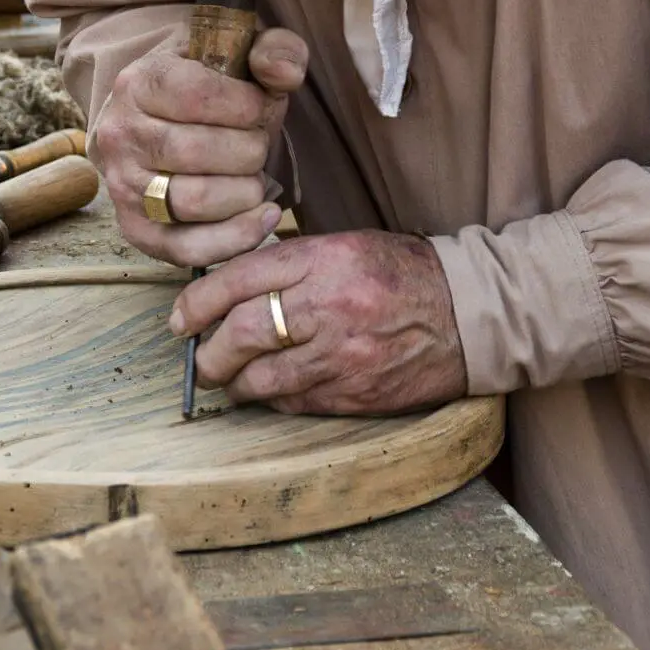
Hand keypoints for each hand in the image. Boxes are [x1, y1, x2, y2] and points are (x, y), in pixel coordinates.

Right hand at [91, 28, 309, 267]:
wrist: (155, 124)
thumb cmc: (207, 91)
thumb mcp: (238, 56)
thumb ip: (274, 50)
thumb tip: (286, 73)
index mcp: (139, 82)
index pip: (199, 95)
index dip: (247, 105)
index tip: (259, 107)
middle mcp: (121, 135)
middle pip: (198, 151)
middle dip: (249, 150)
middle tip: (257, 146)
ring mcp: (124, 186)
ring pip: (195, 201)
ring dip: (245, 192)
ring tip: (254, 177)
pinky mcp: (138, 231)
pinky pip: (188, 248)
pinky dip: (236, 237)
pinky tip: (263, 216)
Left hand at [168, 230, 468, 414]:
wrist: (470, 314)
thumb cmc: (402, 274)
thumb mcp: (345, 247)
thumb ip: (289, 263)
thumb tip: (227, 285)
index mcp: (324, 259)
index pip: (238, 280)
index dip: (196, 302)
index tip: (180, 319)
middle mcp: (328, 306)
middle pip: (241, 333)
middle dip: (208, 352)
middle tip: (200, 358)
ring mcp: (341, 355)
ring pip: (259, 378)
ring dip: (234, 382)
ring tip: (230, 378)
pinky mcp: (353, 394)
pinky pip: (292, 402)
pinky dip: (271, 398)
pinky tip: (271, 389)